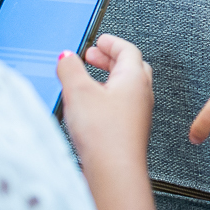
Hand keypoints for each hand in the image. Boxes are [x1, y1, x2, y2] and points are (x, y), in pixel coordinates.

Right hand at [57, 34, 154, 170]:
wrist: (114, 169)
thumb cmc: (104, 133)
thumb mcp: (78, 92)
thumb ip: (70, 69)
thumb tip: (67, 56)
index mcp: (135, 78)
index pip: (127, 50)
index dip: (111, 43)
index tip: (100, 40)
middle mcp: (142, 93)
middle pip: (130, 66)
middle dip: (110, 59)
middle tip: (93, 56)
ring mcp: (139, 112)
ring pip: (127, 87)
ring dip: (109, 78)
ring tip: (89, 80)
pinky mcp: (131, 129)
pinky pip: (123, 104)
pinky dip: (109, 96)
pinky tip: (93, 107)